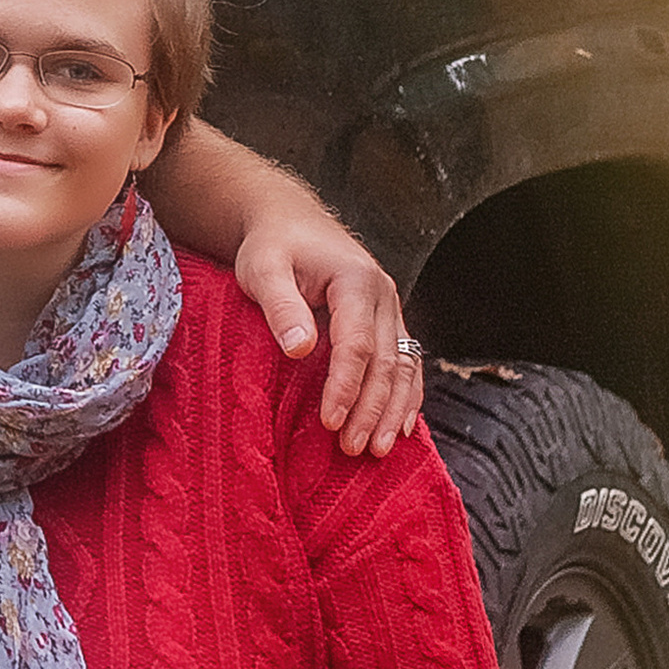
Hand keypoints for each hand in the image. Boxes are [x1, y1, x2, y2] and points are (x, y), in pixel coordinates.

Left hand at [234, 207, 421, 457]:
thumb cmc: (271, 245)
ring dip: (394, 409)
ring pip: (405, 365)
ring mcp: (390, 308)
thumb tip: (299, 348)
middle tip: (356, 448)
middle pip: (387, 361)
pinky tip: (401, 426)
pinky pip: (406, 362)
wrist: (288, 221)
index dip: (346, 386)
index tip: (330, 421)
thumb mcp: (262, 268)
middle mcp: (382, 294)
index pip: (357, 344)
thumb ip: (281, 306)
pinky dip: (406, 396)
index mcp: (355, 280)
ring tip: (380, 448)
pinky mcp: (387, 321)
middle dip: (373, 408)